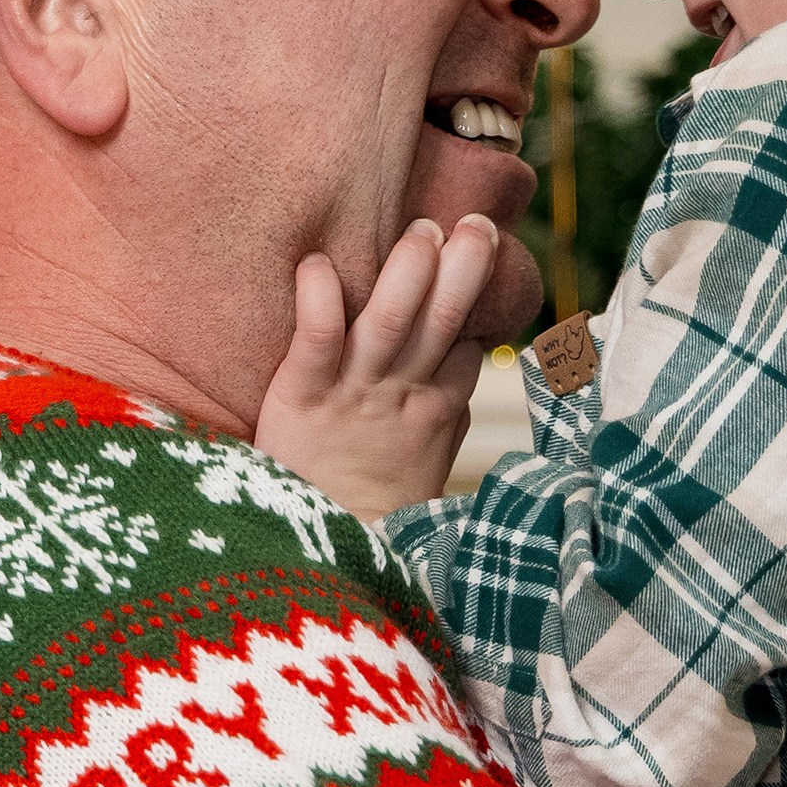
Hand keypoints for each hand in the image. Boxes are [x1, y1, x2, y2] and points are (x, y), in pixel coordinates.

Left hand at [254, 215, 500, 519]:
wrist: (323, 562)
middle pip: (442, 325)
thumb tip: (464, 369)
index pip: (466, 352)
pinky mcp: (303, 397)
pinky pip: (316, 339)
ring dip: (411, 273)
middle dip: (464, 271)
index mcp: (433, 415)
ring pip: (391, 323)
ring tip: (426, 230)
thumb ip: (443, 418)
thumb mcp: (424, 468)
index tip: (483, 256)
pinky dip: (318, 298)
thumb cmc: (367, 516)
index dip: (477, 305)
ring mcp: (354, 395)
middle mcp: (399, 397)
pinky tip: (315, 262)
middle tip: (479, 224)